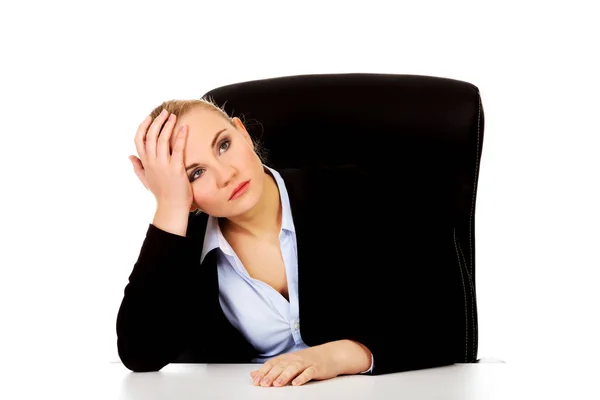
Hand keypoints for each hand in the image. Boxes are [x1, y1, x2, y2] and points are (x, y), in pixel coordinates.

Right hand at [129, 109, 192, 211]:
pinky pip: (178, 148)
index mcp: (145, 163)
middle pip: (150, 136)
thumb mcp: (145, 180)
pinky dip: (181, 136)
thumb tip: (129, 156)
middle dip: (157, 121)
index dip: (143, 127)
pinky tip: (184, 127)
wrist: (171, 207)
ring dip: (167, 125)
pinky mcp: (176, 168)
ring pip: (162, 139)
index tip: (149, 117)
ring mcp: (163, 165)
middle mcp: (152, 162)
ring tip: (173, 116)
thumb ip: (137, 167)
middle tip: (165, 112)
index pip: (139, 140)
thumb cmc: (161, 194)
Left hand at [250, 340, 370, 386]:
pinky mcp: (316, 369)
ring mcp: (306, 363)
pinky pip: (309, 373)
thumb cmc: (308, 361)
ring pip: (293, 369)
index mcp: (287, 358)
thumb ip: (271, 369)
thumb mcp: (288, 363)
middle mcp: (295, 359)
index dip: (264, 372)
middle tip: (263, 384)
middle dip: (271, 375)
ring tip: (277, 384)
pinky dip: (302, 378)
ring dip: (284, 376)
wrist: (330, 355)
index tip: (256, 380)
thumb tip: (254, 374)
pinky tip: (296, 383)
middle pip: (281, 366)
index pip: (272, 364)